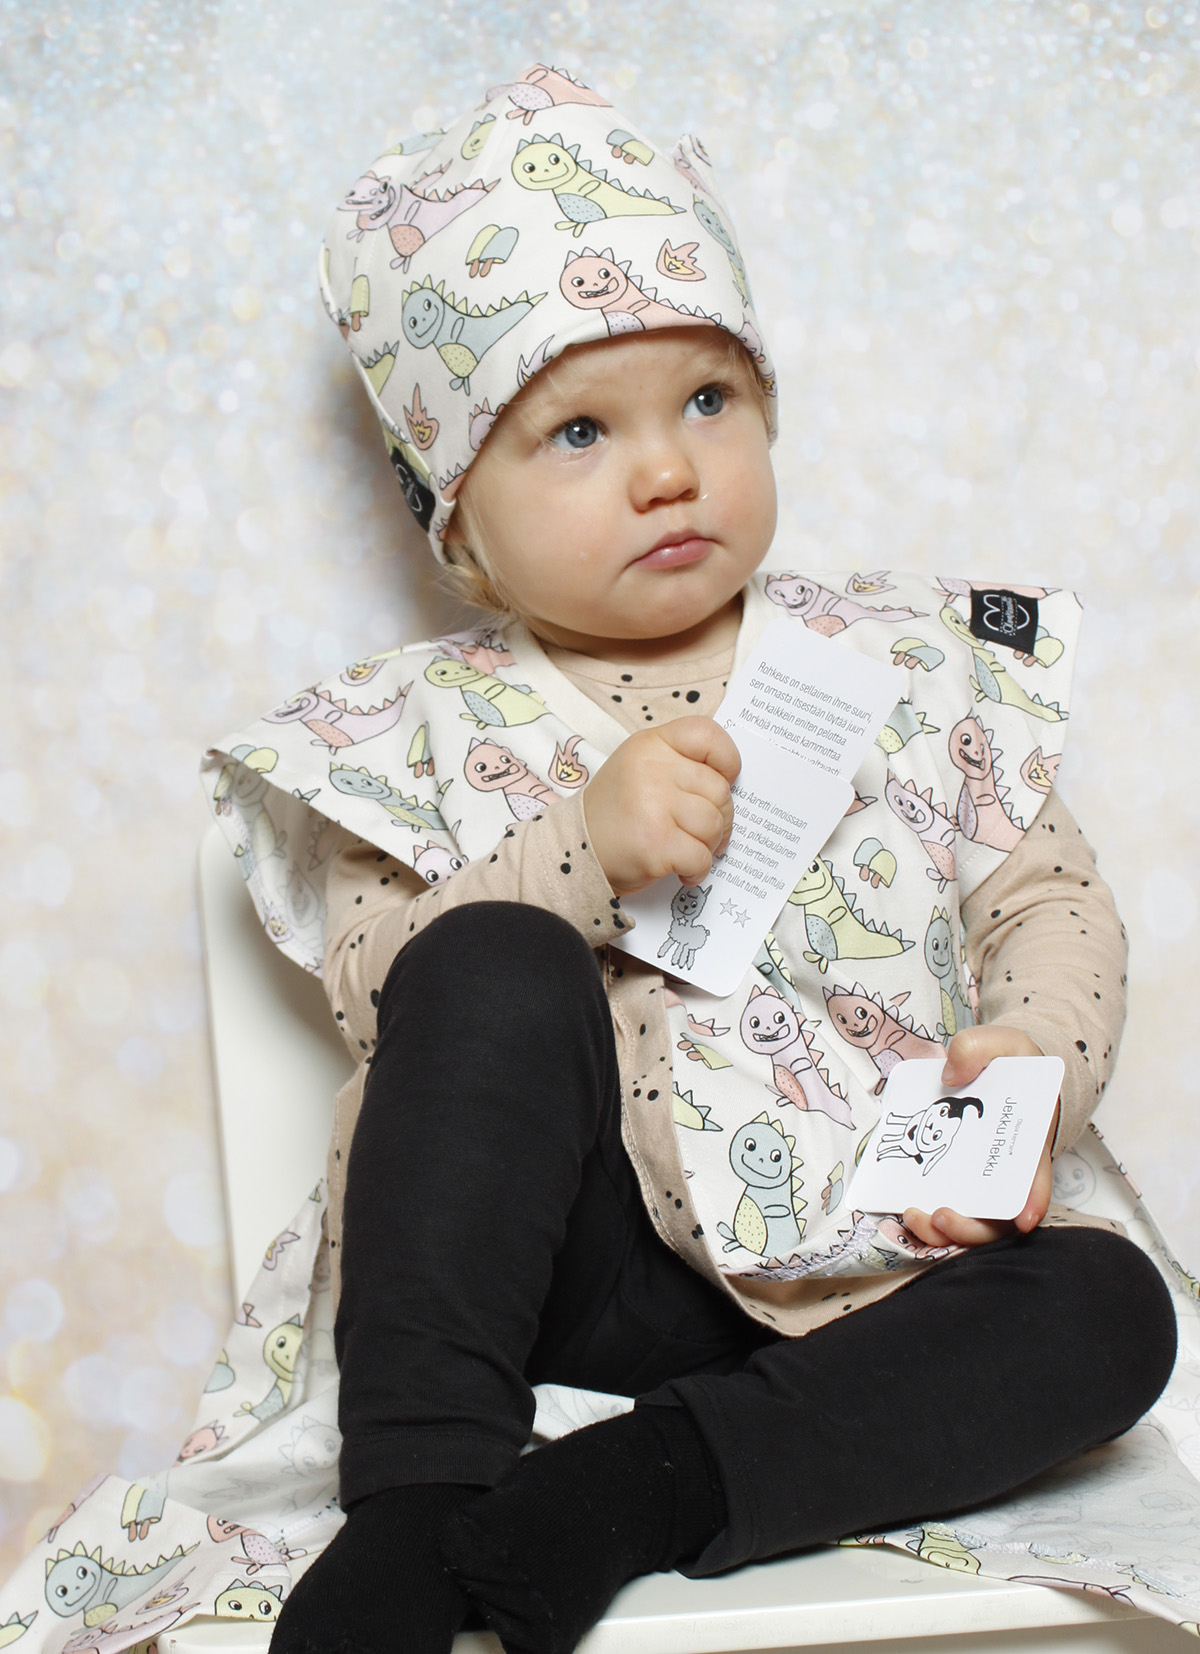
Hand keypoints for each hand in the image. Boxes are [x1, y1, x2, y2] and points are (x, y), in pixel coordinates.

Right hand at [582, 717, 739, 896]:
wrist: (574, 850)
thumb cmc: (615, 812)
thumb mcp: (639, 767)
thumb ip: (680, 763)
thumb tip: (730, 783)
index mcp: (650, 744)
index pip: (707, 735)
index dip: (727, 760)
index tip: (724, 780)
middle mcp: (652, 769)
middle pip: (719, 790)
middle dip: (720, 817)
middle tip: (701, 831)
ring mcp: (654, 805)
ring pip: (714, 825)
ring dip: (708, 845)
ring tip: (686, 848)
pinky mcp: (657, 843)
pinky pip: (701, 857)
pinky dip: (697, 869)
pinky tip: (682, 870)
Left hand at [902, 1024, 1058, 1249]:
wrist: (997, 1067)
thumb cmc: (1010, 1061)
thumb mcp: (1002, 1042)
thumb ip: (977, 1048)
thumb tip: (951, 1074)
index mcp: (1029, 1141)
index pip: (1037, 1179)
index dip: (1033, 1201)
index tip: (1023, 1219)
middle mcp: (1007, 1171)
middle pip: (1000, 1217)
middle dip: (972, 1228)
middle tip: (940, 1214)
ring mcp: (980, 1180)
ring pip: (972, 1223)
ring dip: (944, 1233)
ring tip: (913, 1216)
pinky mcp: (954, 1178)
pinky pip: (945, 1208)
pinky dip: (926, 1218)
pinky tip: (902, 1207)